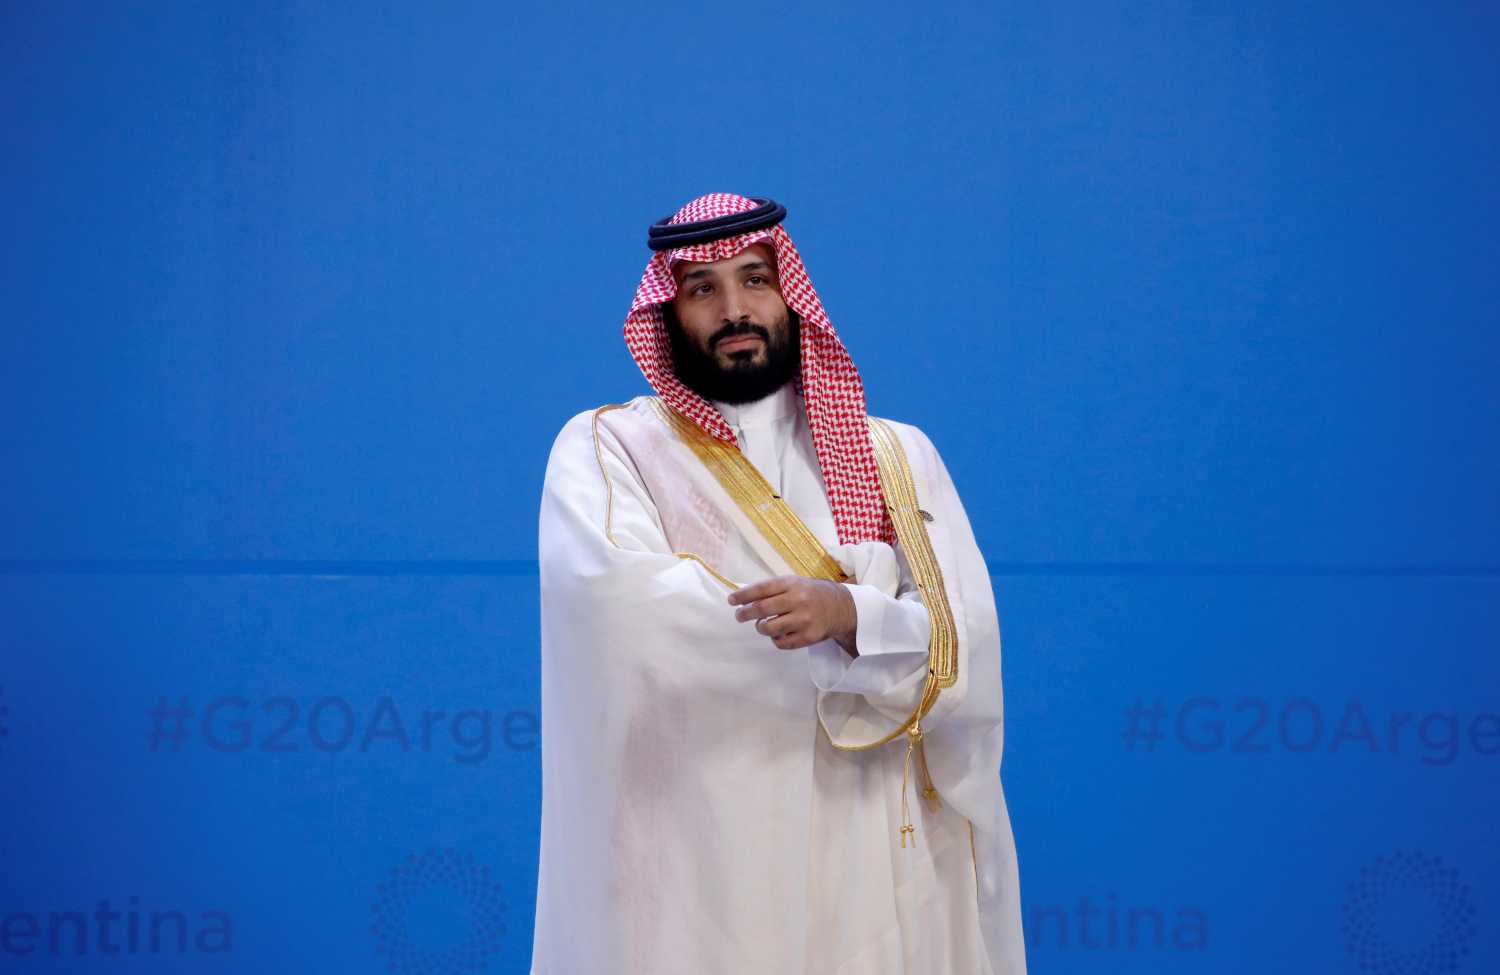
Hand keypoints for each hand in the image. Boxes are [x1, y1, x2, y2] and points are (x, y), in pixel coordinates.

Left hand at [728, 575, 857, 654]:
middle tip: (739, 615)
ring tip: (763, 625)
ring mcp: (804, 620)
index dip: (743, 595)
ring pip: (769, 628)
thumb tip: (744, 597)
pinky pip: (781, 643)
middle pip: (762, 609)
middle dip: (745, 613)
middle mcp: (798, 601)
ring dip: (761, 627)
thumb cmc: (811, 594)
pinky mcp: (808, 637)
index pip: (762, 589)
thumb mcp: (795, 583)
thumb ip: (773, 589)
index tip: (731, 600)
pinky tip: (779, 633)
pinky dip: (775, 639)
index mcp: (792, 584)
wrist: (841, 607)